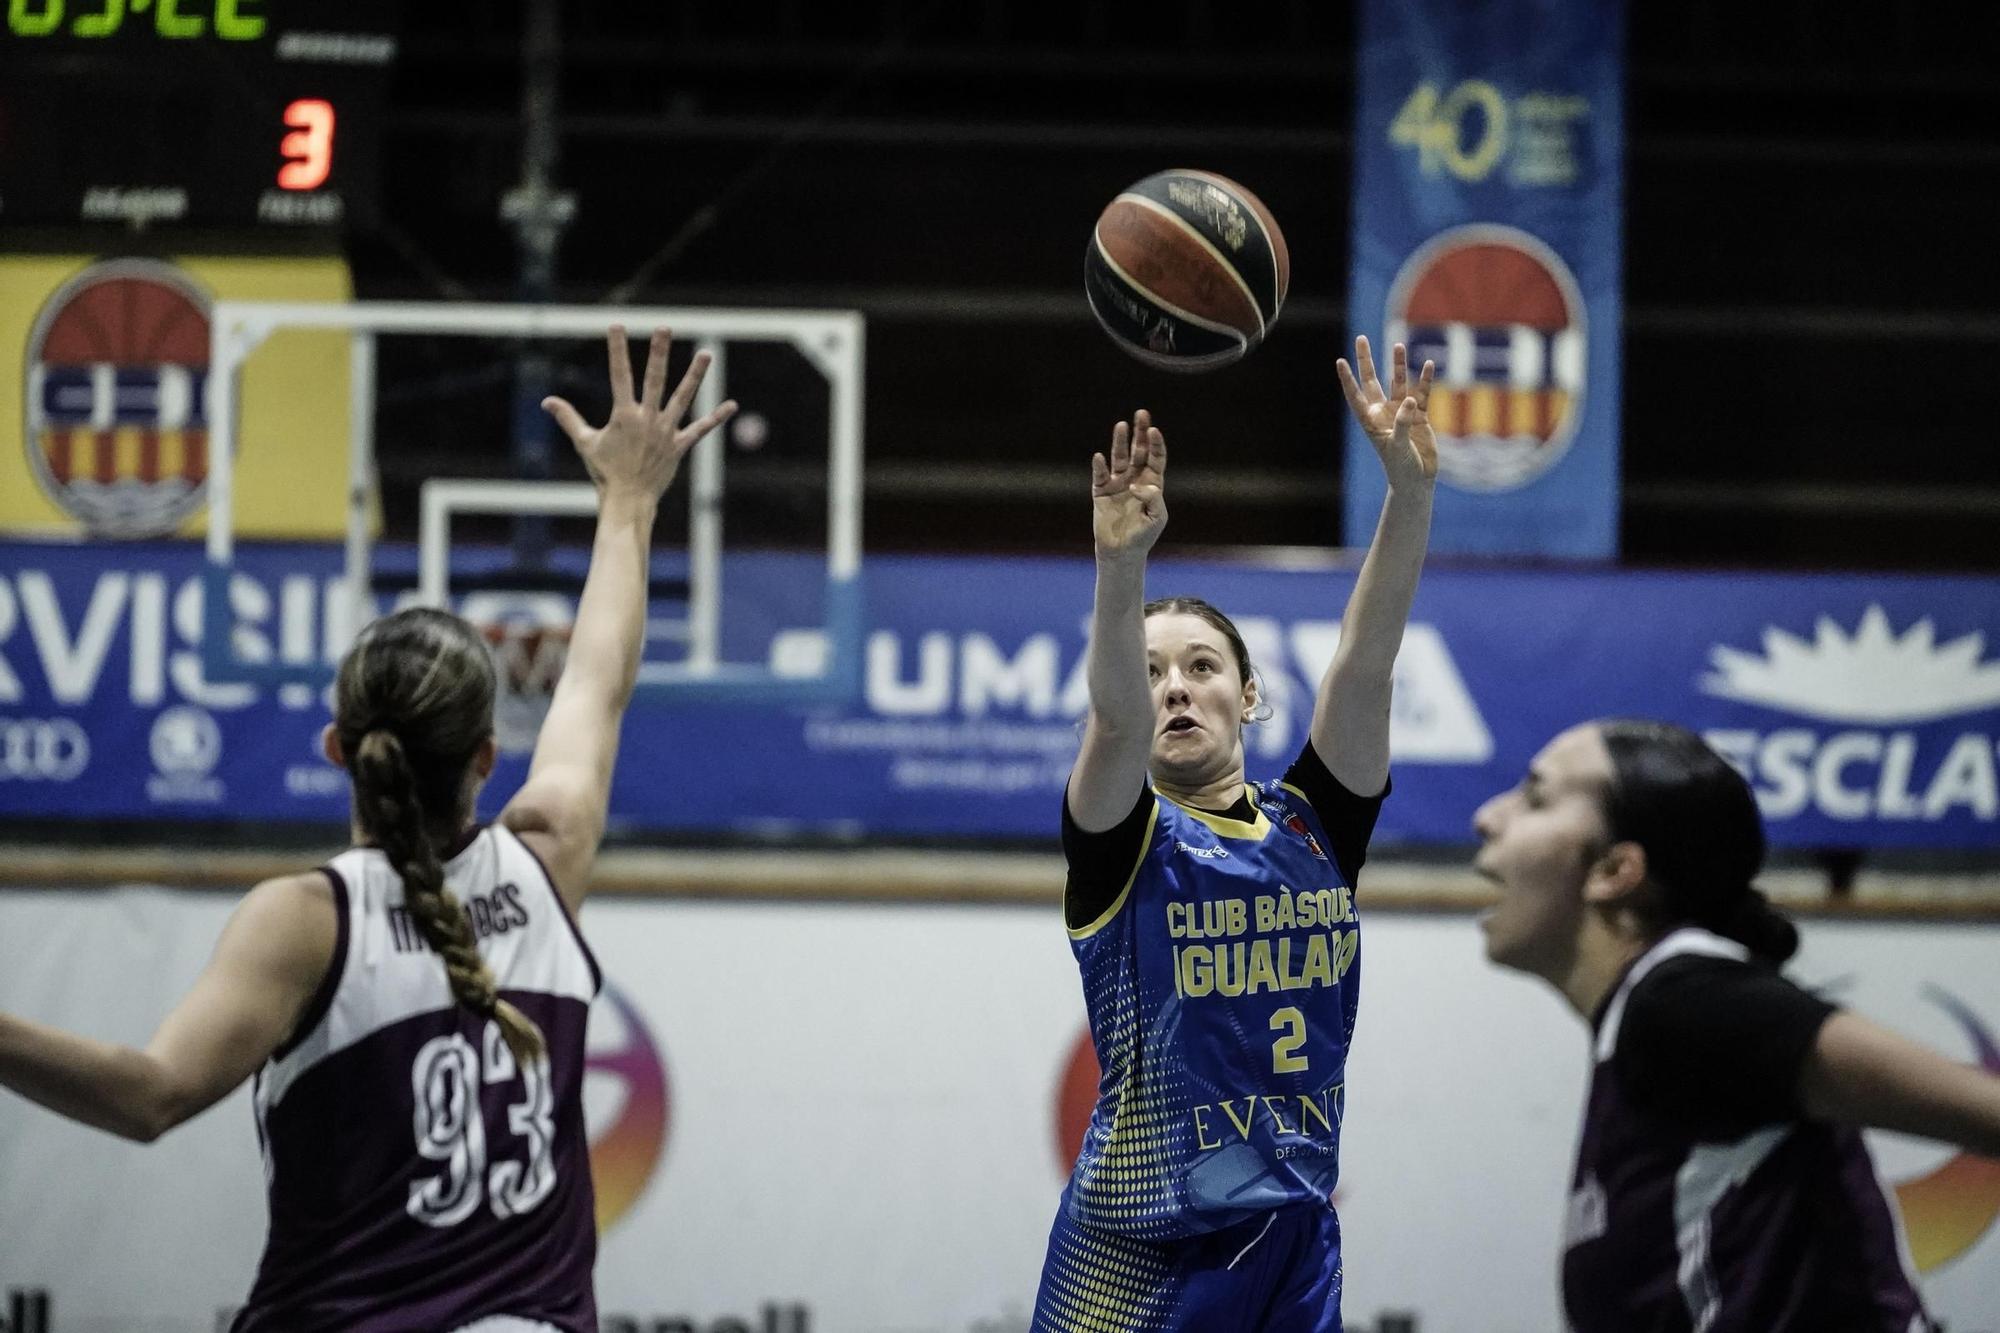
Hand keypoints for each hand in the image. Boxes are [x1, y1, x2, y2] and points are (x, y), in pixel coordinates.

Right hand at [542, 326, 738, 502]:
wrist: (628, 500)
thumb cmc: (604, 472)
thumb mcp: (584, 442)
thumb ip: (568, 418)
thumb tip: (546, 401)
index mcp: (623, 415)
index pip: (619, 375)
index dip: (617, 350)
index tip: (617, 326)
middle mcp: (647, 419)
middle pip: (654, 379)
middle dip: (658, 352)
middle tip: (663, 327)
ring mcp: (666, 432)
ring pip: (683, 397)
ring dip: (695, 375)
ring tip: (706, 353)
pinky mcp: (679, 446)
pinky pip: (701, 430)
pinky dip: (716, 418)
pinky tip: (732, 405)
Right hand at [1091, 409, 1167, 558]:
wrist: (1121, 552)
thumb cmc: (1143, 536)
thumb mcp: (1157, 518)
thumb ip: (1152, 498)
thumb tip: (1137, 484)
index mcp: (1152, 483)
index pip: (1156, 457)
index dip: (1155, 444)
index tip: (1154, 430)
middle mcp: (1134, 478)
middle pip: (1138, 450)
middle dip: (1140, 433)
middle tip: (1141, 414)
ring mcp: (1117, 483)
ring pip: (1119, 457)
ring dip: (1120, 442)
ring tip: (1121, 425)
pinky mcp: (1101, 491)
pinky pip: (1100, 475)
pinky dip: (1099, 467)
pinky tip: (1099, 457)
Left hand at [1337, 335, 1436, 491]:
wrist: (1417, 479)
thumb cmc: (1400, 466)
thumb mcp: (1397, 446)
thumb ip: (1401, 423)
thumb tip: (1408, 400)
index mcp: (1371, 421)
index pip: (1355, 395)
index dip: (1347, 379)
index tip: (1340, 361)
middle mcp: (1383, 412)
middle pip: (1372, 381)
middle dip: (1366, 361)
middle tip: (1361, 339)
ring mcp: (1401, 412)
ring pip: (1398, 382)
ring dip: (1398, 365)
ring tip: (1398, 345)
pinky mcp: (1419, 415)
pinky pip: (1422, 393)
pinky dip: (1425, 379)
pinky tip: (1428, 364)